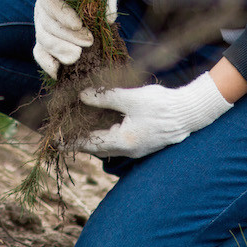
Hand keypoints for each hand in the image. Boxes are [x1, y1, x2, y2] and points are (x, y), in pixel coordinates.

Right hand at [32, 0, 115, 78]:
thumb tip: (109, 20)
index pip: (51, 2)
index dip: (63, 15)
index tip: (79, 24)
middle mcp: (42, 10)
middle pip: (47, 25)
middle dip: (68, 36)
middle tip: (88, 42)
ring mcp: (41, 27)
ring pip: (43, 41)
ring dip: (60, 50)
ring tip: (78, 56)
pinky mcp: (43, 43)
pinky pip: (40, 54)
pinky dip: (47, 64)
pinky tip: (58, 72)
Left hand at [78, 72, 233, 158]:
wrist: (190, 113)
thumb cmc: (162, 105)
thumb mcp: (131, 98)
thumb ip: (105, 98)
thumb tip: (82, 95)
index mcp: (123, 142)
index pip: (90, 143)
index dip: (72, 141)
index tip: (56, 140)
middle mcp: (128, 150)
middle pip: (97, 148)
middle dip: (80, 140)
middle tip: (63, 133)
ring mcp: (136, 149)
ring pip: (107, 146)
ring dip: (93, 138)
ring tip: (78, 128)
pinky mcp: (142, 143)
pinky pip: (117, 142)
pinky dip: (106, 134)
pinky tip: (101, 123)